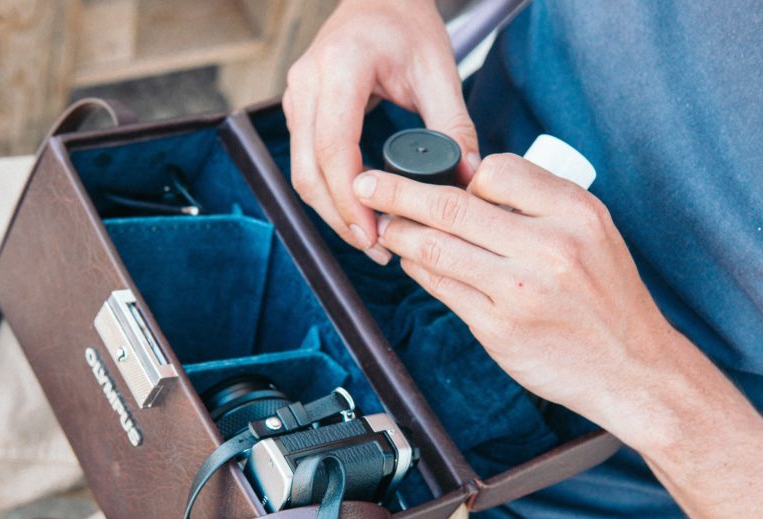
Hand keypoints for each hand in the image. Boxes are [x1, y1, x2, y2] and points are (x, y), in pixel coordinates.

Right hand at [283, 0, 479, 260]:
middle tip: (376, 248)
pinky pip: (306, 163)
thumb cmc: (407, 25)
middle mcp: (308, 83)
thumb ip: (454, 125)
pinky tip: (359, 212)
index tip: (374, 232)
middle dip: (339, 218)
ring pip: (301, 173)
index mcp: (342, 68)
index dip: (350, 199)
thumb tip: (466, 178)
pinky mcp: (298, 111)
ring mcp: (296, 98)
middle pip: (309, 171)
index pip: (335, 148)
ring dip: (332, 212)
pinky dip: (329, 193)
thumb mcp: (439, 70)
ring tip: (371, 239)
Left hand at [352, 154, 683, 438]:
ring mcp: (521, 291)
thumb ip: (542, 203)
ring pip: (438, 248)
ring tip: (383, 224)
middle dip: (399, 190)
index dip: (461, 173)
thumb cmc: (609, 299)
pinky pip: (443, 288)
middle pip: (454, 205)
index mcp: (576, 213)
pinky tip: (411, 262)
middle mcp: (549, 248)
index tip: (438, 175)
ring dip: (400, 233)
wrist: (633, 369)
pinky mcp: (500, 328)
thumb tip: (474, 182)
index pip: (496, 170)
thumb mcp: (595, 233)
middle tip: (365, 181)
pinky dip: (419, 270)